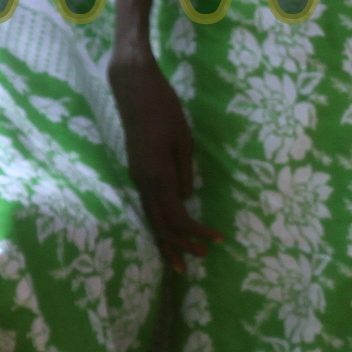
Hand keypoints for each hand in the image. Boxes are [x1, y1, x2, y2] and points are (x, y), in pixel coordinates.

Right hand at [109, 48, 215, 268]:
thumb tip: (185, 199)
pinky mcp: (136, 169)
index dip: (196, 232)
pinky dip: (159, 220)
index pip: (178, 216)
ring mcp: (136, 176)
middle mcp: (142, 181)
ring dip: (166, 237)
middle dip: (178, 246)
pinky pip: (147, 203)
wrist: (133, 88)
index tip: (218, 240)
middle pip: (159, 224)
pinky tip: (167, 227)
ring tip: (180, 257)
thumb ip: (184, 171)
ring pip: (150, 216)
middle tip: (196, 263)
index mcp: (157, 176)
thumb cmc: (164, 108)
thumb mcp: (183, 140)